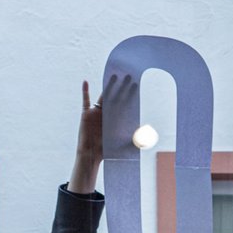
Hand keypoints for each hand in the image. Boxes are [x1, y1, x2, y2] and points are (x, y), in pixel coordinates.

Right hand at [68, 75, 134, 193]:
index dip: (130, 95)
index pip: (124, 104)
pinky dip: (85, 91)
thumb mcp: (123, 145)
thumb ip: (134, 141)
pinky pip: (85, 100)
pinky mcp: (86, 114)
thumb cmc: (106, 151)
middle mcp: (107, 114)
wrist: (91, 155)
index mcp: (116, 119)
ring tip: (114, 76)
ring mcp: (96, 113)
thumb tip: (147, 140)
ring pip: (103, 96)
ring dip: (109, 86)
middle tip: (129, 77)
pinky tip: (86, 82)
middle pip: (116, 97)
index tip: (136, 86)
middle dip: (122, 87)